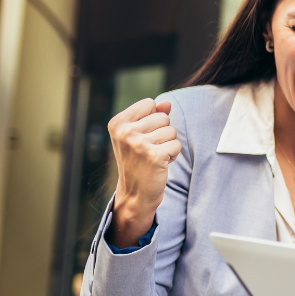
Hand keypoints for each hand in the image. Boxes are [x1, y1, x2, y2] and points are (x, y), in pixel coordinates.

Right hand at [107, 98, 180, 247]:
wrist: (135, 192)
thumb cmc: (138, 160)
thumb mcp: (139, 134)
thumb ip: (152, 115)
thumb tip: (167, 103)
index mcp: (117, 123)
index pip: (149, 103)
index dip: (152, 118)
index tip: (142, 135)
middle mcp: (125, 132)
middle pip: (163, 117)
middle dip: (162, 132)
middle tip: (149, 149)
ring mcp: (139, 144)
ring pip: (171, 130)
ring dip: (168, 144)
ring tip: (154, 156)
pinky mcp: (154, 156)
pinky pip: (176, 144)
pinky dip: (173, 154)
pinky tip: (161, 163)